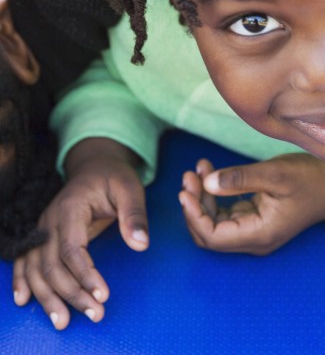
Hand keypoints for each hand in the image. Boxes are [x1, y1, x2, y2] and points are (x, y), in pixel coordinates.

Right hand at [12, 139, 148, 329]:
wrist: (95, 165)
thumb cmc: (114, 177)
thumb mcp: (130, 188)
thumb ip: (134, 215)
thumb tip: (141, 244)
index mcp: (71, 208)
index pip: (72, 249)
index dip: (85, 274)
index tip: (102, 295)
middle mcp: (50, 221)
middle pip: (52, 265)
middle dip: (72, 293)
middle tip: (96, 314)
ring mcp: (42, 229)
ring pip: (36, 269)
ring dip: (48, 297)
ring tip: (63, 322)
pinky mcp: (42, 235)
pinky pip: (25, 260)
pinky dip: (22, 281)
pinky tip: (24, 300)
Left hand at [179, 153, 324, 255]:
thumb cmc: (309, 178)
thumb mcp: (275, 174)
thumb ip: (240, 179)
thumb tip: (207, 183)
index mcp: (260, 234)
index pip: (213, 237)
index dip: (194, 216)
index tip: (185, 191)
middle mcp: (254, 238)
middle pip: (209, 232)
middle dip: (194, 206)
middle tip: (189, 176)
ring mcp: (253, 228)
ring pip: (215, 221)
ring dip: (202, 197)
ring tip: (198, 168)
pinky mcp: (254, 217)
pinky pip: (225, 211)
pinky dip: (214, 193)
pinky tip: (209, 171)